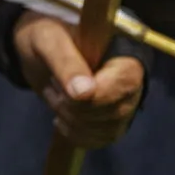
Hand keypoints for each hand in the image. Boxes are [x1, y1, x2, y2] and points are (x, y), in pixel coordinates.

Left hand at [10, 11, 146, 150]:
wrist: (41, 45)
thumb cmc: (47, 34)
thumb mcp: (50, 40)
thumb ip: (67, 63)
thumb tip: (83, 93)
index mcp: (125, 51)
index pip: (123, 84)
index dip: (91, 95)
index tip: (57, 83)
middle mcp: (133, 79)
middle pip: (113, 112)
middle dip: (74, 107)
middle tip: (53, 83)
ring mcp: (125, 103)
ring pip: (106, 130)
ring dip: (71, 120)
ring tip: (58, 95)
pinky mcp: (113, 121)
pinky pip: (100, 140)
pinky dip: (75, 133)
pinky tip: (63, 115)